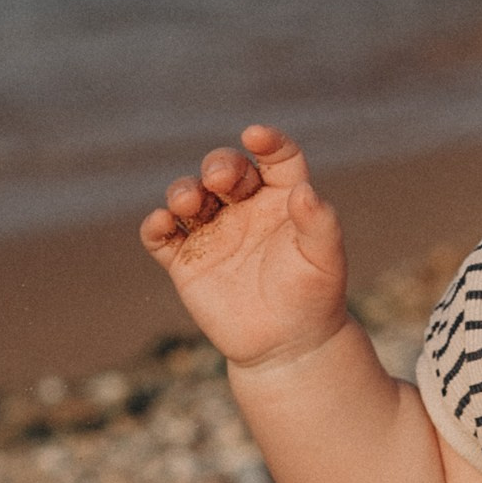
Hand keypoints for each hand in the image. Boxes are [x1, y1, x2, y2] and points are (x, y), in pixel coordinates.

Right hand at [138, 125, 349, 372]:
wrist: (287, 346)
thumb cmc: (313, 298)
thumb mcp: (326, 261)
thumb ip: (320, 224)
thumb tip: (305, 191)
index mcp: (282, 199)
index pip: (275, 158)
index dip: (267, 141)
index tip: (256, 136)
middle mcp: (244, 208)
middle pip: (225, 170)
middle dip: (218, 165)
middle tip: (218, 178)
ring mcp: (213, 232)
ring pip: (189, 196)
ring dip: (184, 191)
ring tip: (188, 202)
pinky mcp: (186, 261)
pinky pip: (162, 236)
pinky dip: (155, 225)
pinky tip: (162, 223)